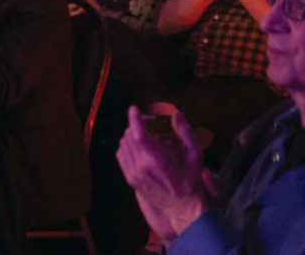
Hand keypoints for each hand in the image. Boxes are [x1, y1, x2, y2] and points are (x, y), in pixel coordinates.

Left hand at [117, 105, 208, 242]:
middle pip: (129, 136)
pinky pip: (121, 156)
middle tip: (149, 122)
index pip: (138, 133)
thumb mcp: (195, 156)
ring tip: (147, 135)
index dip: (134, 118)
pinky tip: (139, 146)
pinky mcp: (129, 178)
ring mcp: (132, 173)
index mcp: (156, 160)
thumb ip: (185, 133)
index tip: (134, 108)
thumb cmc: (191, 182)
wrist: (182, 208)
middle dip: (137, 125)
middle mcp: (140, 166)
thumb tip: (177, 115)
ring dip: (132, 135)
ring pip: (123, 145)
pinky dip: (127, 146)